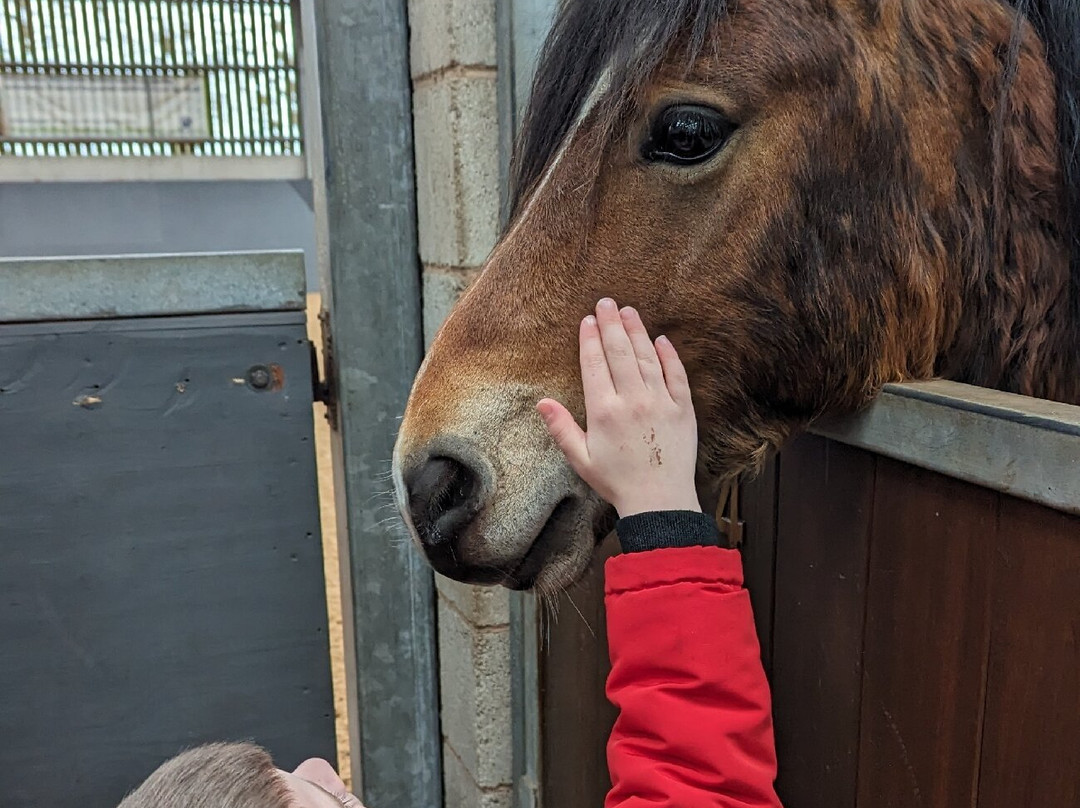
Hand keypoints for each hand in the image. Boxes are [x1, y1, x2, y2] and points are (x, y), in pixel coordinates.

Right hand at [537, 298, 700, 516]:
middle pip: (620, 352)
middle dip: (611, 324)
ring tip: (629, 311)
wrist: (660, 500)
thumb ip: (561, 428)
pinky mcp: (684, 409)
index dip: (590, 340)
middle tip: (606, 302)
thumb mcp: (581, 458)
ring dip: (637, 331)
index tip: (588, 321)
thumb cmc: (617, 482)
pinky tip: (661, 340)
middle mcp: (633, 400)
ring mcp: (661, 402)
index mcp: (604, 411)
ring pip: (647, 357)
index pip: (595, 364)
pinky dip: (668, 356)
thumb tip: (541, 402)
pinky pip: (676, 375)